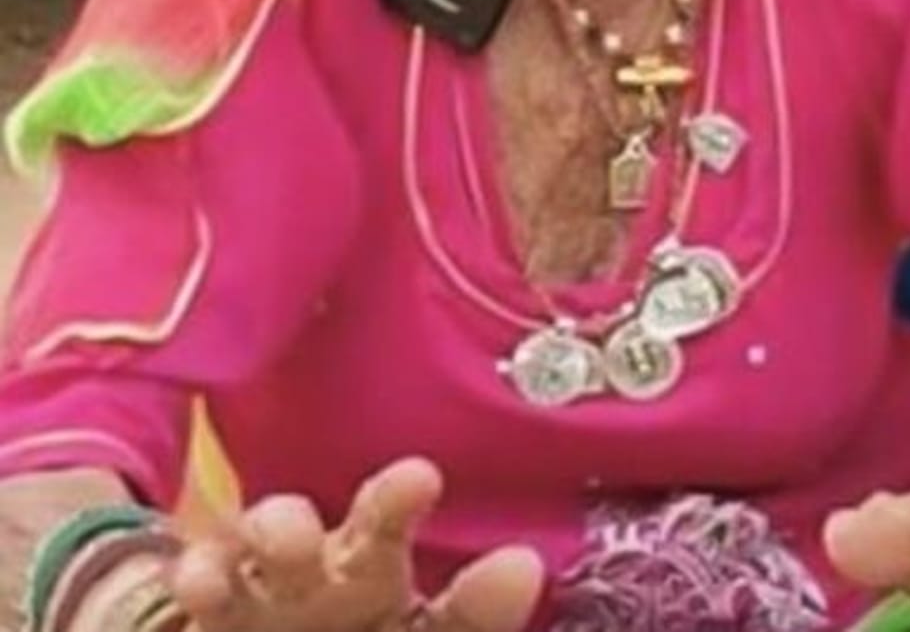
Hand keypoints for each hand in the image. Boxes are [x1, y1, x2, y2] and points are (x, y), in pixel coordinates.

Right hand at [170, 458, 541, 631]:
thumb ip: (453, 620)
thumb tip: (515, 579)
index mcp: (401, 607)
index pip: (455, 610)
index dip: (484, 597)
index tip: (520, 569)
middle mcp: (347, 579)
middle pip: (377, 536)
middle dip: (392, 505)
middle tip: (419, 479)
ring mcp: (277, 581)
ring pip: (285, 532)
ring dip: (287, 527)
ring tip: (290, 540)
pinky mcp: (213, 592)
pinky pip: (209, 576)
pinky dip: (206, 575)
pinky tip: (200, 578)